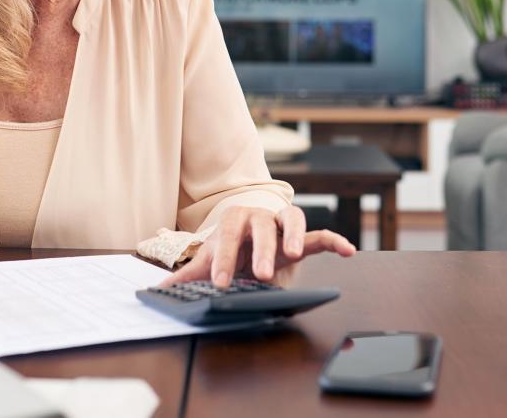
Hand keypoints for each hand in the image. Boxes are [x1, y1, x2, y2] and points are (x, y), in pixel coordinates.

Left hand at [161, 206, 354, 288]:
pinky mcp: (303, 236)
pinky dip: (335, 240)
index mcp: (234, 222)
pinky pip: (321, 234)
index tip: (222, 282)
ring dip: (295, 235)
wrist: (249, 237)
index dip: (225, 257)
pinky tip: (348, 251)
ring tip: (295, 255)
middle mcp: (260, 217)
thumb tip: (158, 289)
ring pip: (293, 220)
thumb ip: (188, 275)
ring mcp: (283, 225)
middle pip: (262, 226)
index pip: (228, 235)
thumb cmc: (230, 248)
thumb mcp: (209, 261)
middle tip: (261, 274)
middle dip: (261, 249)